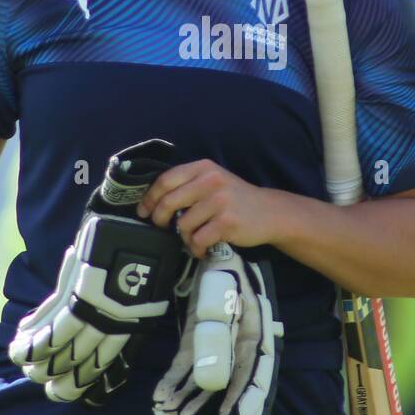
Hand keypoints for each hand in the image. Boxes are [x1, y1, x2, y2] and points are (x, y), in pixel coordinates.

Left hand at [135, 159, 280, 258]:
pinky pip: (198, 239)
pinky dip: (196, 248)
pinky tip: (202, 248)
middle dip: (160, 219)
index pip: (165, 180)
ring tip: (193, 238)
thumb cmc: (235, 199)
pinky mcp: (227, 222)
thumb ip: (188, 184)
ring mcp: (219, 201)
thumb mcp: (213, 181)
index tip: (144, 211)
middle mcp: (211, 180)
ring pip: (183, 224)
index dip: (150, 197)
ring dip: (184, 237)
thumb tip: (153, 202)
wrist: (270, 212)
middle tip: (162, 228)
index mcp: (203, 167)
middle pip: (169, 202)